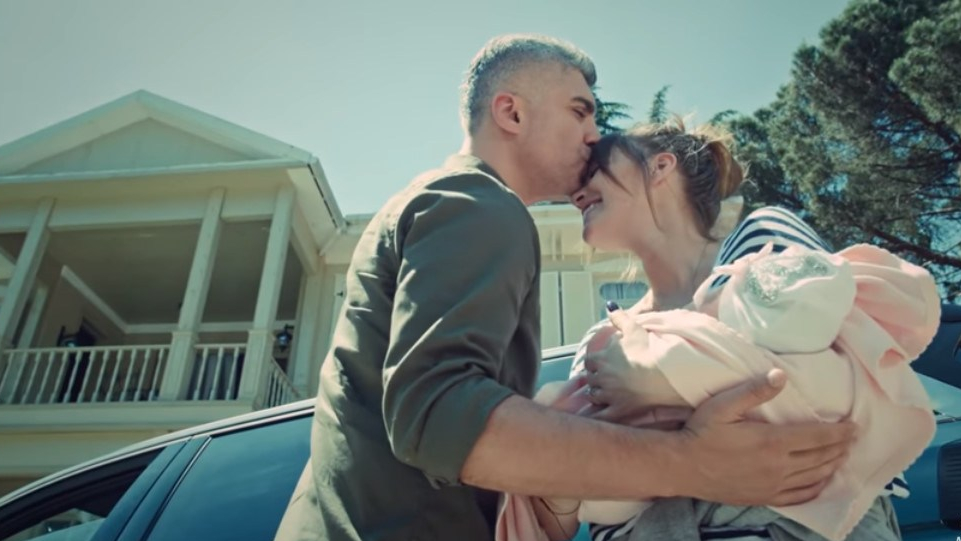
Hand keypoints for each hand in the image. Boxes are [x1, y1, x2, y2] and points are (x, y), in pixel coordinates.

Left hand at [581, 305, 685, 422]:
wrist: (668, 372)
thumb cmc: (650, 349)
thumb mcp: (635, 329)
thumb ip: (619, 318)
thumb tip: (609, 305)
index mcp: (602, 359)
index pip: (589, 362)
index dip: (595, 363)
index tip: (601, 364)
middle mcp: (602, 377)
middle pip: (589, 379)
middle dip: (595, 379)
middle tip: (605, 379)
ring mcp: (610, 395)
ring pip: (594, 396)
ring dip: (597, 395)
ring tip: (606, 395)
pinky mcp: (620, 410)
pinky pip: (602, 417)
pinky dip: (598, 416)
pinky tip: (598, 416)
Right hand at [674, 368, 854, 505]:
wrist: (682, 467)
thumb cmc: (701, 433)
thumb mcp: (723, 405)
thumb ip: (754, 391)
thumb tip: (781, 375)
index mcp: (772, 441)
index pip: (817, 436)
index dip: (839, 431)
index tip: (854, 426)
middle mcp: (778, 466)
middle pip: (820, 457)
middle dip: (840, 447)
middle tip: (852, 439)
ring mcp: (772, 485)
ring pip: (813, 476)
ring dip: (832, 465)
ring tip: (842, 456)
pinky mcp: (764, 497)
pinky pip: (799, 495)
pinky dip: (816, 488)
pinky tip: (821, 481)